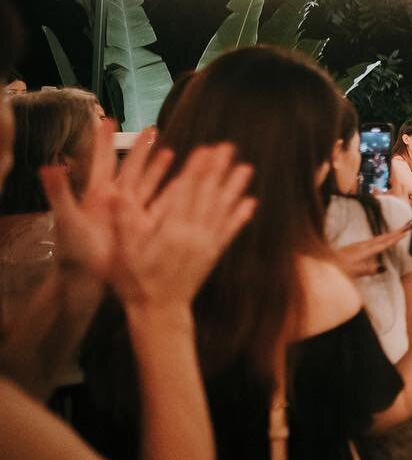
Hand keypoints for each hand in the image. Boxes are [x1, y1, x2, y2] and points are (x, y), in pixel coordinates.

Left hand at [40, 121, 168, 281]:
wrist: (86, 280)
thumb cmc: (73, 251)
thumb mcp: (67, 218)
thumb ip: (59, 192)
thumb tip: (49, 166)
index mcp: (97, 195)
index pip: (102, 162)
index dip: (103, 141)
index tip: (107, 120)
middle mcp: (114, 201)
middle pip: (130, 168)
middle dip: (140, 149)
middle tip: (151, 128)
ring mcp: (129, 214)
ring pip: (147, 184)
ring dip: (157, 169)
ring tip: (169, 152)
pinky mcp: (141, 227)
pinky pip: (160, 206)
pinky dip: (171, 194)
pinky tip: (183, 184)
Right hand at [102, 144, 256, 309]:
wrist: (159, 311)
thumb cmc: (135, 281)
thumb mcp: (123, 252)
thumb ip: (123, 223)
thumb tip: (114, 195)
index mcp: (171, 230)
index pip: (186, 193)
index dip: (197, 169)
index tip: (205, 150)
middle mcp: (194, 234)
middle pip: (208, 196)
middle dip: (218, 170)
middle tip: (229, 148)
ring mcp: (206, 244)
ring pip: (223, 210)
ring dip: (234, 188)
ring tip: (246, 168)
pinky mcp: (213, 254)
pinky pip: (230, 232)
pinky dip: (240, 216)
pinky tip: (250, 203)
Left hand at [335, 225, 410, 277]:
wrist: (321, 263)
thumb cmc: (335, 269)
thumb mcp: (352, 272)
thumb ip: (367, 270)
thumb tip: (383, 267)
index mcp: (363, 251)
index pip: (382, 244)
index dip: (394, 239)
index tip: (405, 232)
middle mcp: (361, 246)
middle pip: (382, 238)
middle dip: (395, 232)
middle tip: (407, 226)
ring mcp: (358, 246)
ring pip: (377, 238)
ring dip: (388, 235)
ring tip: (398, 232)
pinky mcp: (354, 248)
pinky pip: (372, 241)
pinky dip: (380, 239)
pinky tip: (380, 241)